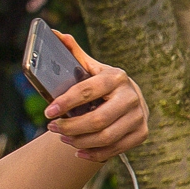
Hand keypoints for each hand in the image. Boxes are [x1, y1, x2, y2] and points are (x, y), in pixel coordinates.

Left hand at [42, 29, 147, 163]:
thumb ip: (74, 53)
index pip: (87, 90)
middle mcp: (131, 96)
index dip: (66, 102)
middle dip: (70, 127)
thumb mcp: (91, 68)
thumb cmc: (104, 83)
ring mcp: (138, 116)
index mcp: (116, 77)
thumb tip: (55, 35)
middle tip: (52, 127)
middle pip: (97, 119)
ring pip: (105, 137)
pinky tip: (78, 150)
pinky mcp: (141, 133)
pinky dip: (94, 153)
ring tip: (63, 137)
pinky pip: (115, 149)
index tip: (48, 111)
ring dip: (79, 141)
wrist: (131, 98)